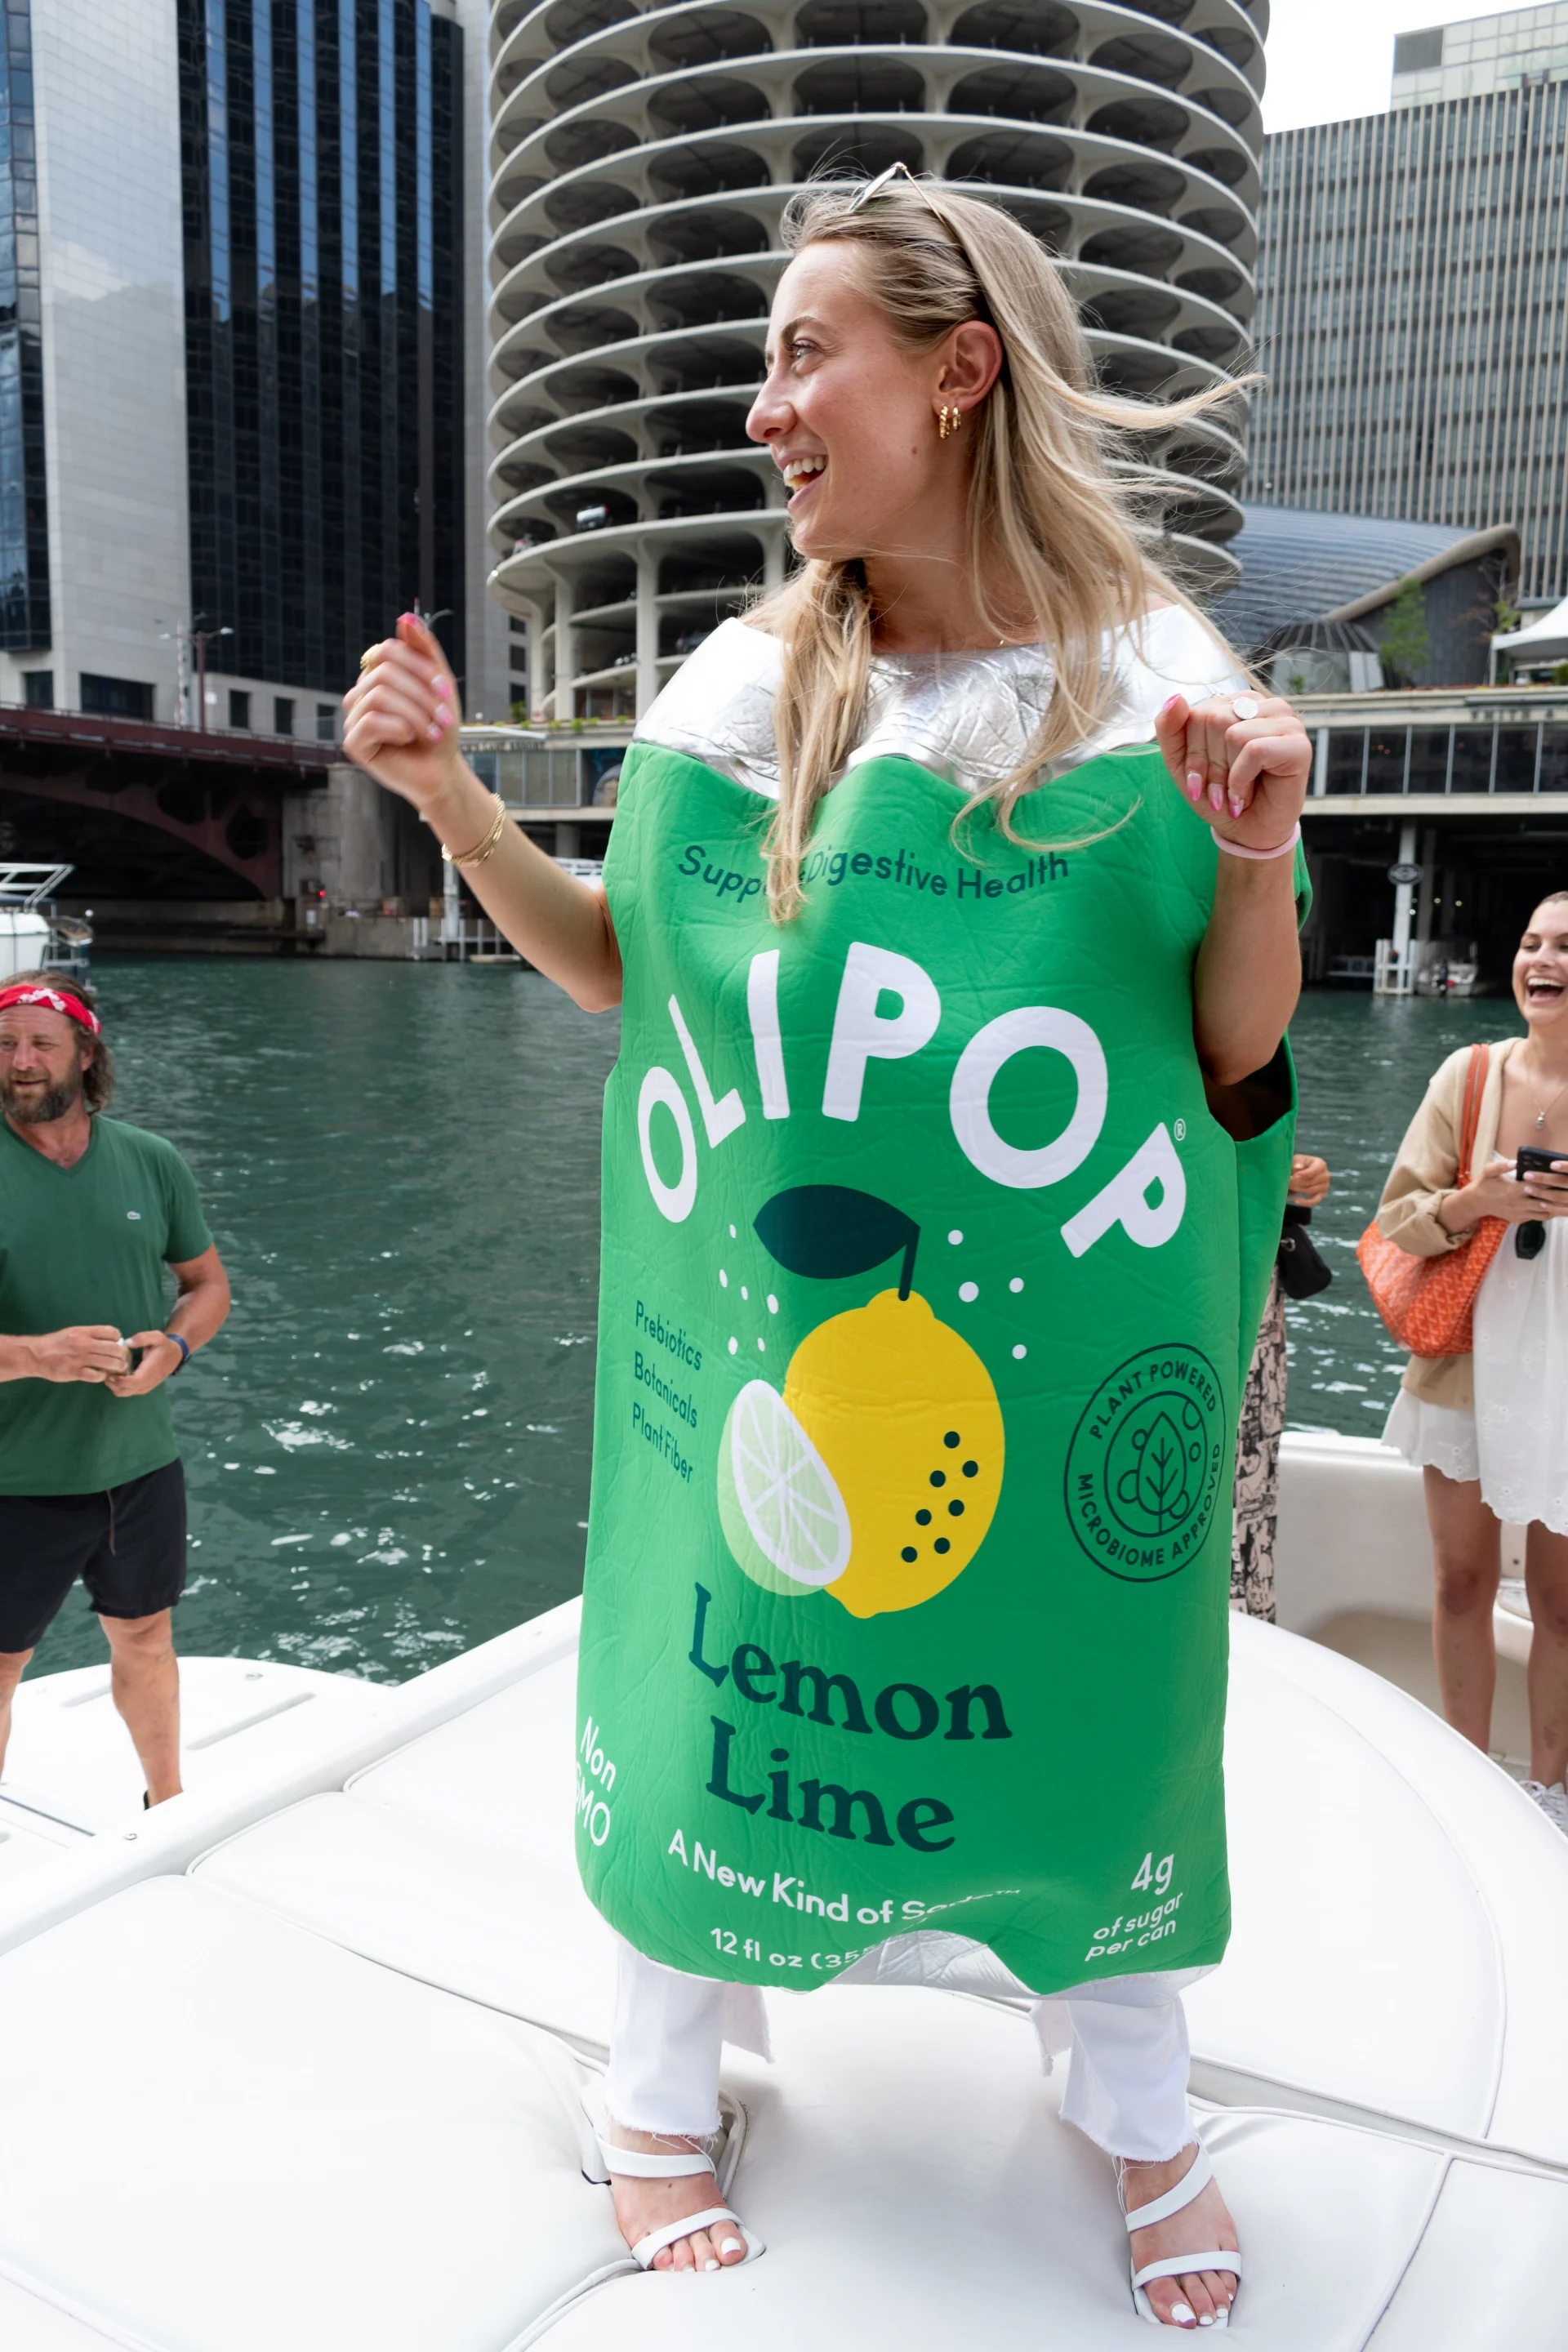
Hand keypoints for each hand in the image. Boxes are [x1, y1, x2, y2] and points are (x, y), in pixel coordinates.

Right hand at [27, 1326, 131, 1383]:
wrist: (36, 1355)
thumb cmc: (56, 1343)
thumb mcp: (73, 1332)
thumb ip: (90, 1335)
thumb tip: (110, 1339)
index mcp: (84, 1332)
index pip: (111, 1332)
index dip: (118, 1338)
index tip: (117, 1344)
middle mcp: (84, 1344)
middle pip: (115, 1348)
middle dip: (122, 1354)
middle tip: (122, 1359)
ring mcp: (80, 1358)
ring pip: (109, 1362)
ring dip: (117, 1366)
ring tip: (118, 1368)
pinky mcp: (75, 1372)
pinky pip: (96, 1375)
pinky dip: (102, 1376)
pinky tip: (102, 1376)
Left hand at [104, 1331, 183, 1398]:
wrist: (174, 1355)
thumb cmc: (164, 1346)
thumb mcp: (156, 1336)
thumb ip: (142, 1338)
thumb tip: (127, 1343)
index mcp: (150, 1371)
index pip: (133, 1382)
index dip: (120, 1380)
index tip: (109, 1372)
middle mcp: (147, 1382)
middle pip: (124, 1390)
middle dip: (112, 1383)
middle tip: (104, 1371)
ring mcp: (144, 1387)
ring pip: (124, 1393)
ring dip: (113, 1386)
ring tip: (108, 1373)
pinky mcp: (142, 1388)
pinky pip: (127, 1392)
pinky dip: (118, 1387)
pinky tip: (114, 1376)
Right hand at [341, 613, 461, 816]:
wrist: (442, 771)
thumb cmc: (440, 729)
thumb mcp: (440, 685)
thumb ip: (424, 650)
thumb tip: (405, 617)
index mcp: (377, 676)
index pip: (388, 651)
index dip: (420, 667)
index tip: (446, 689)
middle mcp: (361, 693)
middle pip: (384, 672)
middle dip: (422, 694)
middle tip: (445, 717)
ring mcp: (354, 718)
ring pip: (379, 695)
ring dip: (416, 713)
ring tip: (432, 731)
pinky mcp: (353, 743)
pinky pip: (371, 721)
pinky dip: (399, 728)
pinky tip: (409, 739)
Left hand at [1156, 690, 1311, 855]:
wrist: (1247, 833)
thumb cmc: (1219, 795)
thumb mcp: (1182, 763)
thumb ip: (1170, 729)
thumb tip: (1174, 697)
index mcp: (1238, 702)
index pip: (1199, 712)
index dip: (1193, 752)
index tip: (1200, 780)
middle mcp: (1265, 705)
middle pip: (1216, 720)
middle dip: (1209, 765)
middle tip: (1218, 791)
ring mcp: (1286, 721)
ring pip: (1234, 733)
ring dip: (1227, 775)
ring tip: (1236, 791)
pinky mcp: (1299, 744)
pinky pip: (1254, 750)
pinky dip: (1241, 779)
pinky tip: (1247, 794)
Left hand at [1288, 1152, 1329, 1205]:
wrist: (1300, 1172)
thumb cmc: (1298, 1164)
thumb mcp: (1296, 1160)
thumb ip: (1297, 1162)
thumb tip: (1298, 1168)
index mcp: (1321, 1164)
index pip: (1314, 1171)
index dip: (1303, 1174)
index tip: (1293, 1176)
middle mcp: (1326, 1175)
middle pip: (1311, 1181)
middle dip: (1298, 1182)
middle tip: (1287, 1181)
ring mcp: (1325, 1185)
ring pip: (1310, 1190)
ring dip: (1298, 1189)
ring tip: (1289, 1185)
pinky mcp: (1321, 1194)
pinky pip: (1315, 1201)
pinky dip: (1305, 1202)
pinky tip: (1296, 1201)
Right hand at [1455, 1154, 1567, 1225]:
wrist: (1477, 1203)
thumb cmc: (1485, 1184)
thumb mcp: (1489, 1171)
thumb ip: (1502, 1166)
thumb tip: (1515, 1162)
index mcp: (1513, 1190)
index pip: (1537, 1185)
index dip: (1549, 1180)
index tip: (1559, 1176)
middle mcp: (1518, 1203)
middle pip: (1544, 1199)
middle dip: (1555, 1194)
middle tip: (1565, 1188)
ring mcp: (1519, 1213)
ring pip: (1544, 1211)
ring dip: (1554, 1205)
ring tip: (1563, 1198)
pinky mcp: (1519, 1219)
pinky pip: (1537, 1217)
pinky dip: (1547, 1212)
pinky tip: (1553, 1206)